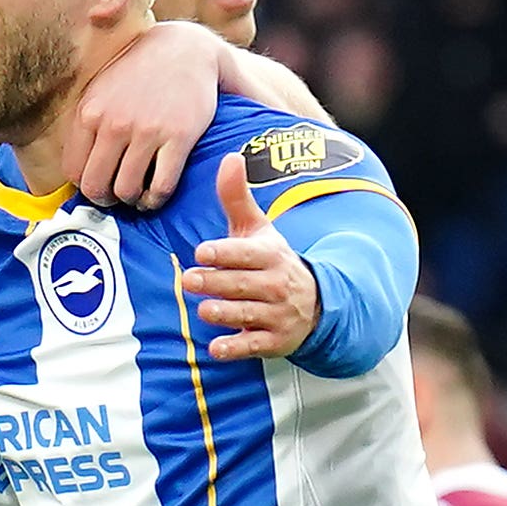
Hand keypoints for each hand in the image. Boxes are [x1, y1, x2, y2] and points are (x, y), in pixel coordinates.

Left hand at [77, 20, 227, 209]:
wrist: (185, 49)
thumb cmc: (140, 73)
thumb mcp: (100, 90)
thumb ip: (86, 125)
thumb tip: (77, 170)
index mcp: (90, 112)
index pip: (73, 171)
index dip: (85, 186)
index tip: (99, 185)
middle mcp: (114, 123)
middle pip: (96, 187)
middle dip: (106, 200)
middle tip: (117, 196)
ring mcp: (147, 130)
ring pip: (127, 191)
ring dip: (132, 201)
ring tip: (139, 195)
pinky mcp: (178, 137)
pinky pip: (161, 186)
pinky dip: (156, 199)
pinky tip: (156, 194)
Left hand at [180, 156, 315, 357]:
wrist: (317, 303)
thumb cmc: (274, 261)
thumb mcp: (260, 230)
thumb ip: (238, 199)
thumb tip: (229, 157)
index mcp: (271, 255)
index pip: (248, 253)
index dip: (226, 252)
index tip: (202, 250)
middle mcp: (275, 285)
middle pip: (243, 284)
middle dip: (217, 282)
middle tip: (189, 279)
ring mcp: (276, 314)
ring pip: (248, 314)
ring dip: (225, 313)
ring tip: (203, 310)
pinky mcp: (273, 341)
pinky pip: (253, 346)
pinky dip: (236, 348)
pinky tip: (216, 348)